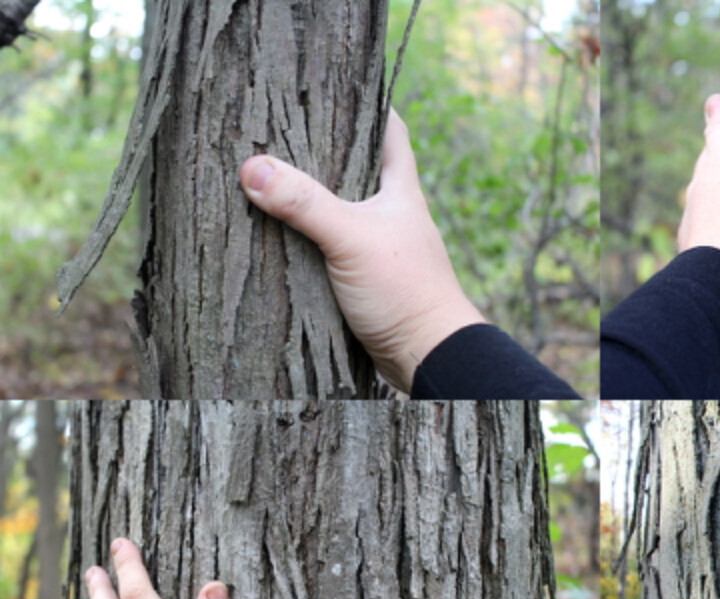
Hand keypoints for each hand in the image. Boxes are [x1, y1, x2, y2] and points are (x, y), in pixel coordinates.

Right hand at [238, 109, 484, 392]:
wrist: (430, 356)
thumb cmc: (405, 290)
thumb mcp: (351, 239)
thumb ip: (305, 203)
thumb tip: (252, 167)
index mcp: (402, 191)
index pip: (390, 130)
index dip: (367, 103)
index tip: (332, 84)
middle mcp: (395, 214)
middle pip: (360, 168)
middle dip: (325, 150)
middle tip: (279, 131)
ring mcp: (383, 248)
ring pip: (344, 211)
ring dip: (312, 200)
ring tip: (267, 179)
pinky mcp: (369, 280)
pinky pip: (334, 249)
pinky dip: (310, 240)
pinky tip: (280, 238)